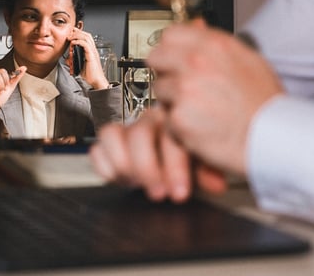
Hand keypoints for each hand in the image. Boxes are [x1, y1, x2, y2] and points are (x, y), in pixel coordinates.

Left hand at [68, 27, 110, 89]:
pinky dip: (79, 41)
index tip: (72, 33)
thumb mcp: (79, 66)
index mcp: (91, 51)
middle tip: (70, 33)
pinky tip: (73, 43)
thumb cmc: (90, 75)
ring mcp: (93, 52)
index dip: (79, 33)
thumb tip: (67, 59)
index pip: (86, 38)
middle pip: (87, 35)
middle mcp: (93, 50)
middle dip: (78, 32)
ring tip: (70, 37)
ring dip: (77, 35)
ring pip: (86, 37)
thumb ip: (74, 62)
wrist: (96, 81)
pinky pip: (85, 44)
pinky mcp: (91, 55)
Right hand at [89, 107, 227, 201]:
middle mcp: (148, 121)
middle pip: (138, 135)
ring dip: (122, 164)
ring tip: (133, 183)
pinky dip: (104, 165)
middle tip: (157, 193)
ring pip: (110, 134)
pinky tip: (118, 179)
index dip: (174, 169)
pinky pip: (97, 148)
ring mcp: (126, 130)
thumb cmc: (189, 153)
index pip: (170, 137)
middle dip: (147, 169)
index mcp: (173, 119)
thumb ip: (207, 168)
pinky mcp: (110, 144)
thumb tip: (216, 184)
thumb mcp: (202, 160)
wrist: (173, 155)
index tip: (179, 194)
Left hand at [148, 20, 283, 175]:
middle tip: (182, 85)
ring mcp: (184, 90)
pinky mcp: (178, 117)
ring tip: (198, 109)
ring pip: (160, 89)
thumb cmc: (264, 104)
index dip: (171, 47)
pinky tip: (199, 125)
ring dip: (172, 99)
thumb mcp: (249, 60)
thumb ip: (217, 43)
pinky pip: (165, 117)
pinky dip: (177, 124)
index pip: (171, 34)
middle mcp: (196, 63)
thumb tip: (198, 26)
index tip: (174, 57)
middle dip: (165, 71)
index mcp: (214, 45)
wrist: (271, 139)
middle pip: (156, 57)